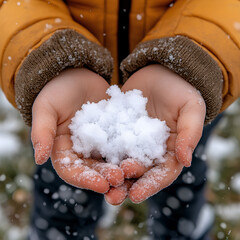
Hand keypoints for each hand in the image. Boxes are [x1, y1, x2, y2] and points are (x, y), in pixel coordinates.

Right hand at [31, 68, 123, 192]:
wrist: (77, 75)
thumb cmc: (57, 90)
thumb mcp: (46, 108)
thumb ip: (42, 131)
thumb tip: (39, 158)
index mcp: (63, 149)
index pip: (72, 171)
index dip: (85, 179)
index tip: (102, 185)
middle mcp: (82, 151)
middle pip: (94, 171)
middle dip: (107, 179)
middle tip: (122, 184)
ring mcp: (99, 143)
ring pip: (111, 161)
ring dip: (122, 171)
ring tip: (135, 176)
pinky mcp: (114, 133)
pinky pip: (123, 144)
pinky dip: (132, 152)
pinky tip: (144, 157)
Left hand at [105, 64, 205, 203]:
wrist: (161, 71)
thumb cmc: (181, 89)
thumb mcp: (191, 107)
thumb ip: (190, 132)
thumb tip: (185, 160)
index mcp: (170, 149)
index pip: (162, 173)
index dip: (150, 185)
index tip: (136, 195)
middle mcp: (150, 149)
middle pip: (139, 172)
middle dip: (126, 185)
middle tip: (112, 198)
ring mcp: (133, 140)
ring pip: (121, 161)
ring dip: (111, 176)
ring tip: (99, 186)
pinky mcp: (119, 129)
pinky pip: (109, 142)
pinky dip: (101, 153)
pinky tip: (89, 161)